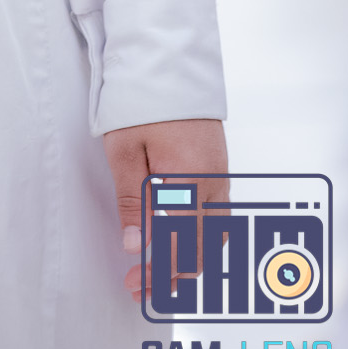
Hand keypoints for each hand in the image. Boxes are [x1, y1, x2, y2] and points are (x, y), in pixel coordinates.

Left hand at [103, 118, 227, 304]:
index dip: (157, 272)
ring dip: (190, 259)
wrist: (170, 62)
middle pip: (202, 248)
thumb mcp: (125, 149)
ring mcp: (222, 177)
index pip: (178, 245)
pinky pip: (218, 217)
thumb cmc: (143, 101)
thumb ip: (132, 200)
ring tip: (160, 273)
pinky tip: (181, 242)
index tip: (133, 284)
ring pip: (215, 237)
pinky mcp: (220, 169)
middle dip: (173, 275)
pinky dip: (202, 238)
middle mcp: (214, 185)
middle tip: (140, 286)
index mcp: (190, 181)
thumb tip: (134, 245)